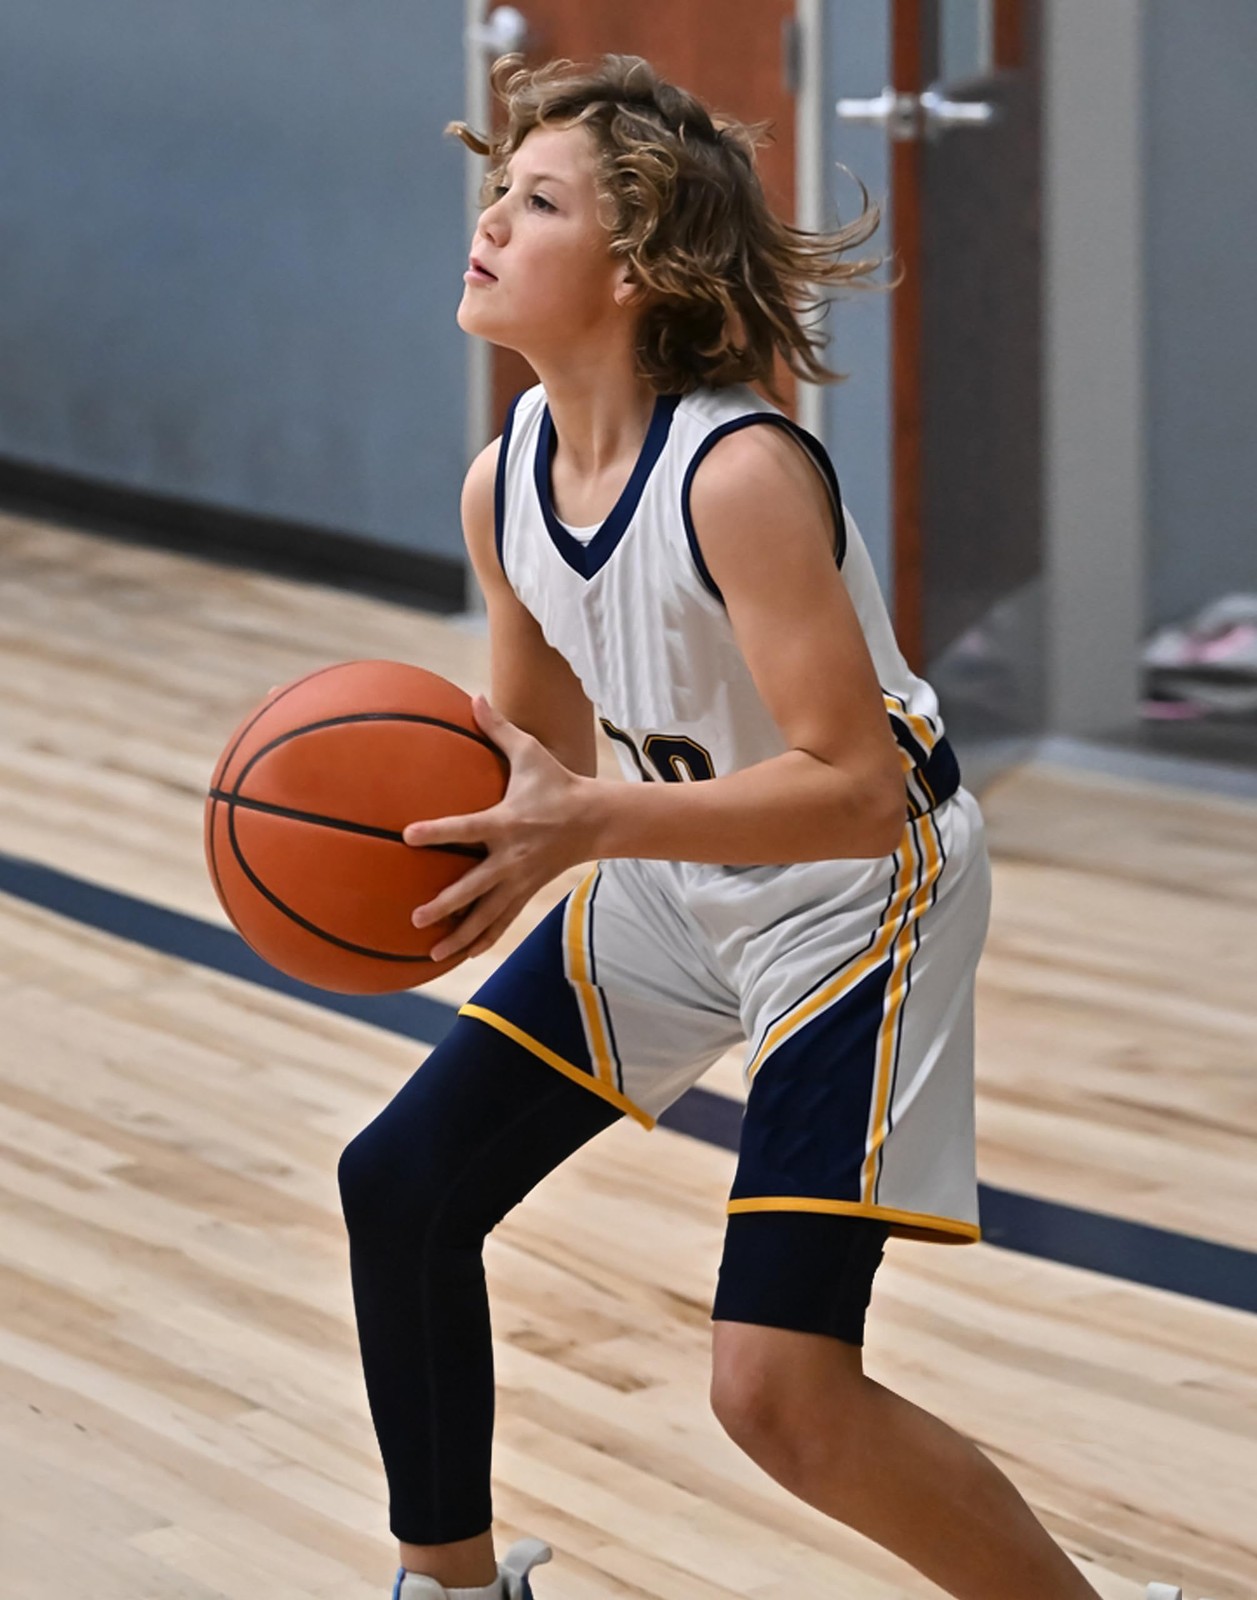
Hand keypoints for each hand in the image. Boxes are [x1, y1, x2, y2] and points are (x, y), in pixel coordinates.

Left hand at [403, 695, 593, 962]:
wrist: (597, 820)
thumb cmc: (558, 783)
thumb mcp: (531, 753)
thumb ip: (498, 728)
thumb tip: (474, 696)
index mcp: (507, 823)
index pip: (467, 829)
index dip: (438, 832)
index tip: (407, 836)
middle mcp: (512, 858)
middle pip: (474, 886)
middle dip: (446, 903)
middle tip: (416, 917)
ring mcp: (520, 880)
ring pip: (487, 914)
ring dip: (460, 934)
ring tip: (432, 954)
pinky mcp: (526, 893)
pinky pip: (501, 921)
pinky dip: (482, 939)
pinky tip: (460, 956)